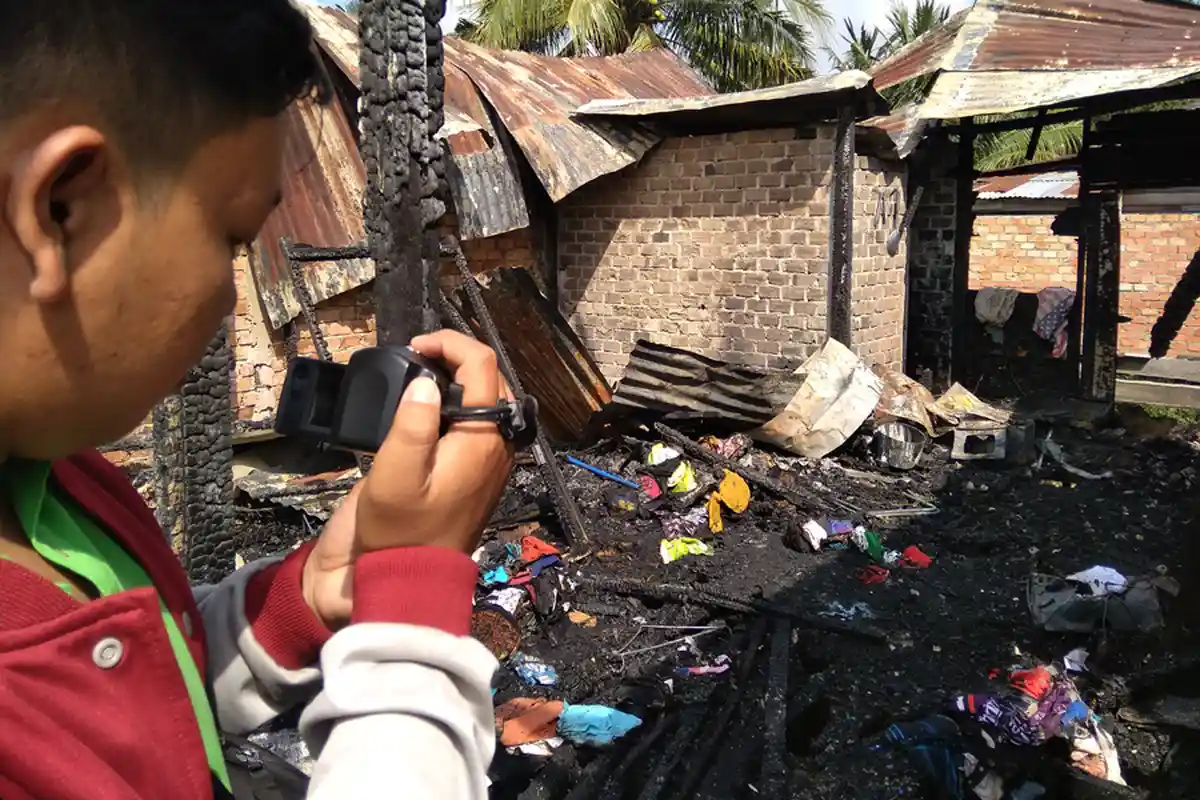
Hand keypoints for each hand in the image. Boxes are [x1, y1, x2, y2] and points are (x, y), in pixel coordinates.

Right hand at [301, 330, 514, 628]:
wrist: (403, 583)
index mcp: (483, 440)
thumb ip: (411, 424)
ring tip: (413, 379)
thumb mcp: (395, 476)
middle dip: (454, 358)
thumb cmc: (398, 534)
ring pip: (483, 401)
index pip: (483, 367)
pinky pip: (473, 425)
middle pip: (488, 380)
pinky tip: (420, 413)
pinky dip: (452, 406)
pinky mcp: (470, 474)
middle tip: (411, 359)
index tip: (413, 347)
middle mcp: (493, 446)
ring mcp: (485, 461)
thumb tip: (426, 382)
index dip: (450, 344)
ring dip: (454, 380)